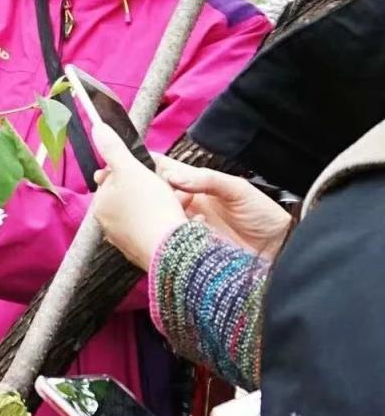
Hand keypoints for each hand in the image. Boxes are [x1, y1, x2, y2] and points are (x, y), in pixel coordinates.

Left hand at [90, 121, 185, 269]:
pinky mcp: (144, 253)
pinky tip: (179, 220)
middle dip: (151, 188)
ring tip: (180, 202)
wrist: (171, 249)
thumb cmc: (150, 207)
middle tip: (169, 186)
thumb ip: (114, 148)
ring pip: (145, 213)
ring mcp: (125, 242)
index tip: (149, 172)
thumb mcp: (131, 168)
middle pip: (131, 196)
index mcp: (101, 205)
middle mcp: (108, 226)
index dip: (133, 170)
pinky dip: (167, 222)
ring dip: (162, 204)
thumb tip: (96, 127)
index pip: (112, 179)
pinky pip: (156, 230)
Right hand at [154, 158, 290, 260]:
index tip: (135, 166)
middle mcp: (187, 207)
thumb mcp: (237, 189)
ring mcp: (186, 229)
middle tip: (153, 196)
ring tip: (170, 214)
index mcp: (196, 186)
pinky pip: (171, 242)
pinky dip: (171, 237)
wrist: (280, 248)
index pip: (165, 171)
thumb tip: (173, 176)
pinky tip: (181, 234)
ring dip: (161, 216)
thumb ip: (207, 179)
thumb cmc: (263, 214)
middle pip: (156, 197)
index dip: (148, 167)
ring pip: (159, 219)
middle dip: (151, 195)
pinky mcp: (189, 250)